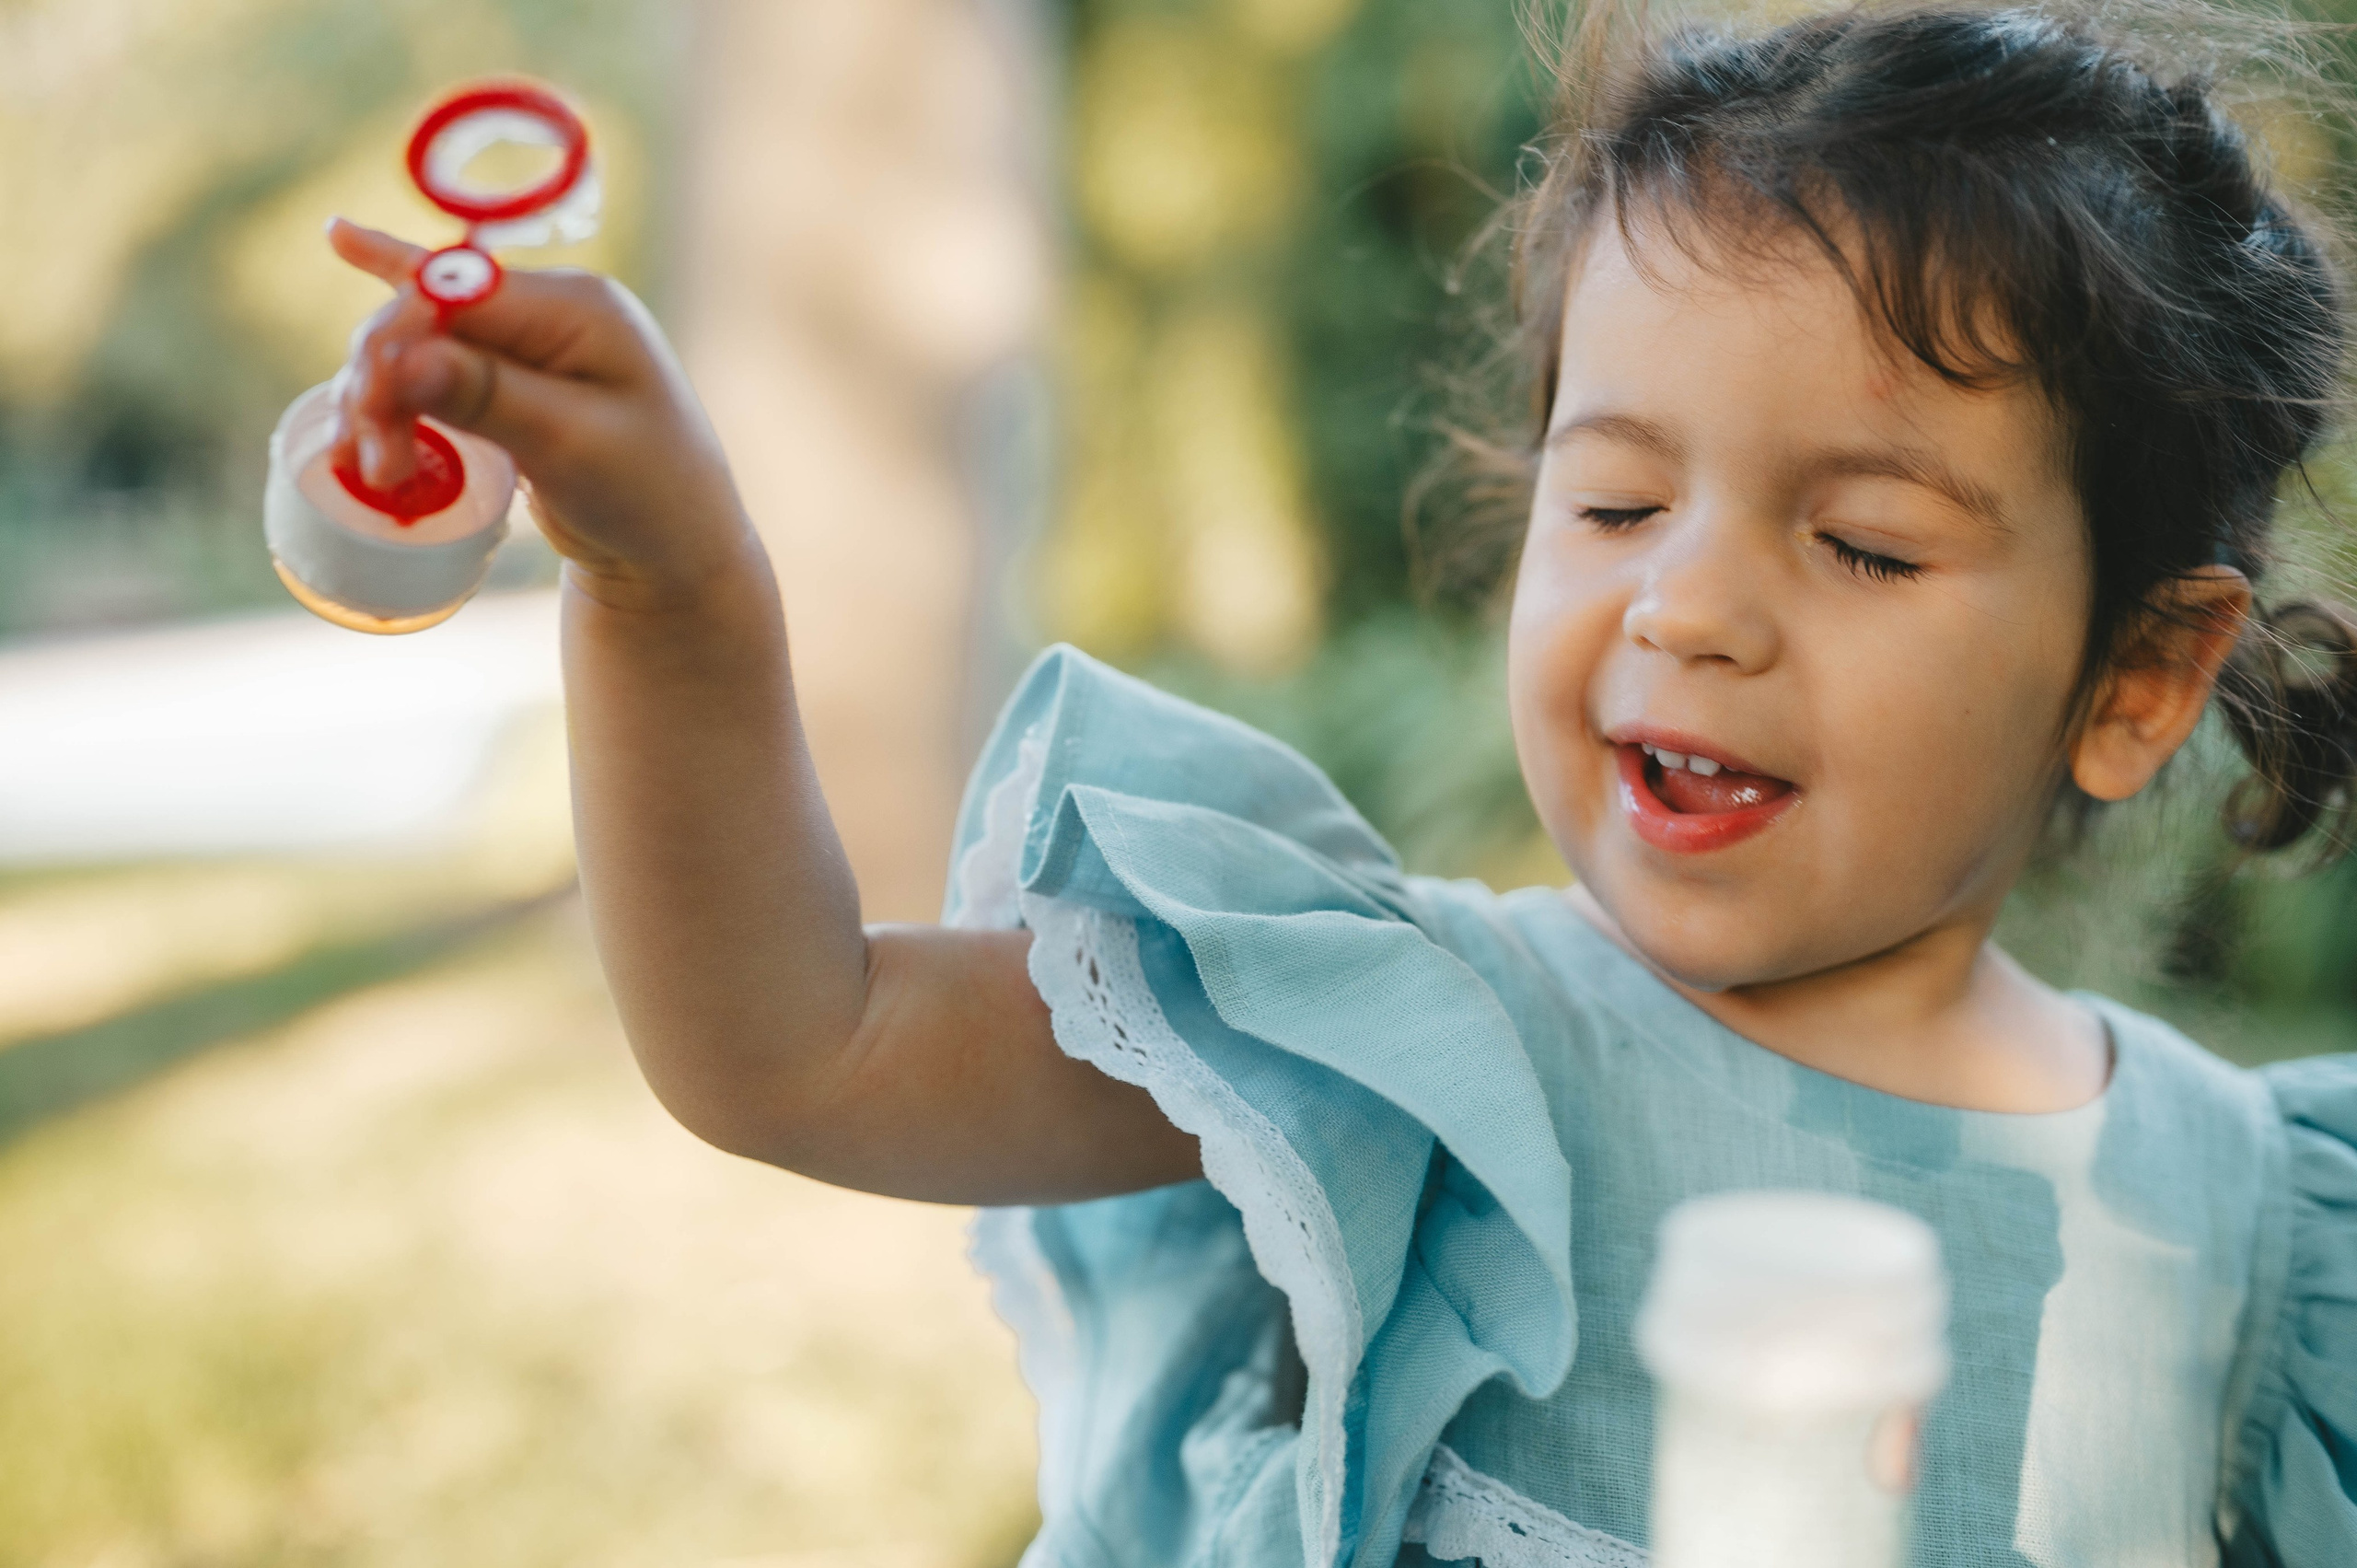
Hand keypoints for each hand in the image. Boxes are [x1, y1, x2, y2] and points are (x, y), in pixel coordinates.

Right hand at [325, 217, 757, 606]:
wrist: (678, 549)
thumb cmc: (648, 496)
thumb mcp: (573, 446)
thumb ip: (488, 397)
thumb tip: (400, 357)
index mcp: (577, 304)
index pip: (453, 293)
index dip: (394, 343)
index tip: (366, 416)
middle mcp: (551, 308)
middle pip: (427, 316)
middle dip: (381, 382)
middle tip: (370, 466)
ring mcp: (531, 342)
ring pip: (421, 344)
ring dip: (380, 398)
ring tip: (370, 470)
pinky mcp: (513, 379)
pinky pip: (440, 350)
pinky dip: (396, 354)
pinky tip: (342, 241)